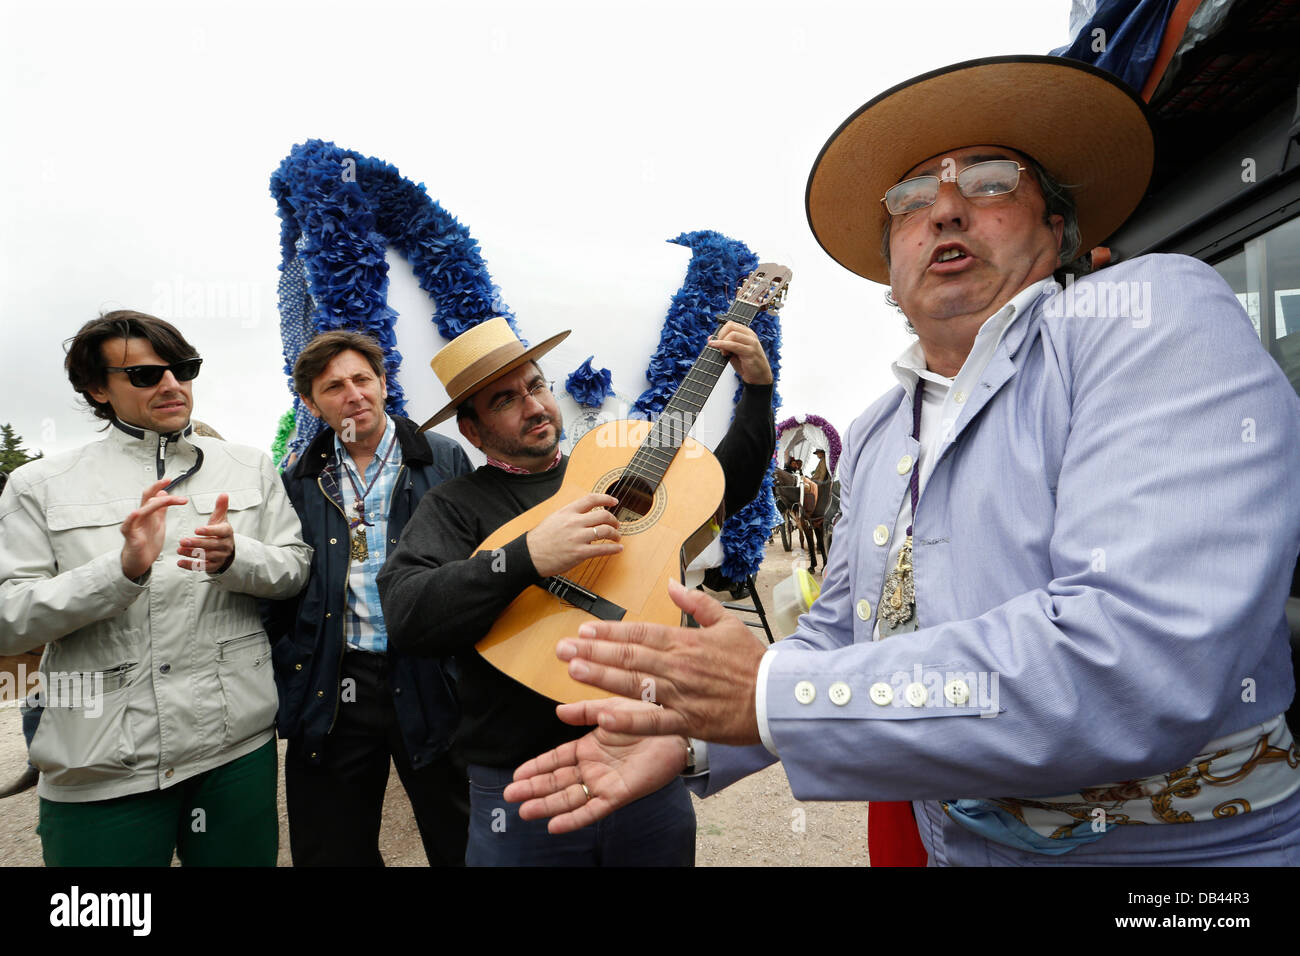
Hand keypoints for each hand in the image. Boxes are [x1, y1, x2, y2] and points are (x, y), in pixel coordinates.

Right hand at [120, 479, 187, 579]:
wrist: (140, 561)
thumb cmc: (147, 543)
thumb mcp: (159, 523)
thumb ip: (161, 510)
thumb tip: (163, 494)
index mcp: (148, 514)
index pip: (153, 496)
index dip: (159, 486)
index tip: (169, 480)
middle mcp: (140, 517)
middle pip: (147, 499)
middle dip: (157, 489)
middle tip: (170, 484)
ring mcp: (134, 525)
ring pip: (142, 509)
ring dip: (155, 503)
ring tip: (166, 499)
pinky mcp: (130, 536)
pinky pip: (129, 525)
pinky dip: (132, 518)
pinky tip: (136, 512)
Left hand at [178, 492, 234, 572]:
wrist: (228, 550)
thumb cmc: (220, 532)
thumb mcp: (221, 520)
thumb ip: (221, 507)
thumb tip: (224, 494)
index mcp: (227, 532)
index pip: (220, 531)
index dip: (209, 531)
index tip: (197, 530)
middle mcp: (225, 545)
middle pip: (211, 544)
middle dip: (197, 543)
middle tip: (183, 540)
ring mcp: (220, 556)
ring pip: (206, 556)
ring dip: (192, 553)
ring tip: (179, 549)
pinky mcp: (213, 566)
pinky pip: (202, 567)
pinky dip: (191, 565)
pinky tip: (180, 562)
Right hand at [504, 698, 688, 832]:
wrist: (676, 730)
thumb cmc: (647, 716)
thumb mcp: (610, 708)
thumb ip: (584, 711)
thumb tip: (558, 712)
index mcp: (589, 747)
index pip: (555, 760)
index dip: (536, 767)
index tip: (516, 774)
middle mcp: (593, 767)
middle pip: (557, 781)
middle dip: (533, 789)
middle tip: (510, 796)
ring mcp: (604, 782)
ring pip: (569, 798)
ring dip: (547, 805)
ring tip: (524, 811)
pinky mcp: (619, 795)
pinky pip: (593, 810)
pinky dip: (574, 819)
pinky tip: (555, 826)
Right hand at [525, 492, 621, 577]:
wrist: (529, 555)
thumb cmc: (539, 539)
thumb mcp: (554, 519)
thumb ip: (570, 516)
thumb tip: (585, 517)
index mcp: (567, 512)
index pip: (591, 499)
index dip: (606, 498)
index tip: (614, 501)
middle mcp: (574, 522)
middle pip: (603, 515)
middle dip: (614, 520)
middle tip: (616, 525)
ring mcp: (577, 537)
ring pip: (605, 530)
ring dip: (615, 534)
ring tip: (617, 538)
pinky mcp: (579, 552)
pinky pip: (602, 549)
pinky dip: (613, 549)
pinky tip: (618, 549)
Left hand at [557, 578, 765, 744]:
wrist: (775, 698)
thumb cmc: (752, 661)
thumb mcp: (727, 622)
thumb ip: (696, 602)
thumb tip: (672, 583)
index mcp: (686, 641)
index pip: (640, 633)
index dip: (610, 631)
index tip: (583, 629)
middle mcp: (678, 666)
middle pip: (629, 656)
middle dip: (592, 651)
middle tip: (562, 648)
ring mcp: (681, 695)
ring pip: (634, 685)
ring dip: (601, 678)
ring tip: (573, 670)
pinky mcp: (687, 722)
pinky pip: (653, 721)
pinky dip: (629, 719)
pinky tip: (604, 717)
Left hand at [709, 320, 772, 384]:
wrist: (759, 377)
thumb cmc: (746, 365)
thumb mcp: (733, 352)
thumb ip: (724, 344)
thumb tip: (710, 338)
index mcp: (747, 333)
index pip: (730, 324)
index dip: (721, 332)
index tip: (717, 342)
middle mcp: (750, 336)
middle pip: (730, 327)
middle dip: (720, 336)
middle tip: (719, 347)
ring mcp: (752, 343)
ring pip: (732, 335)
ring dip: (723, 343)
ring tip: (724, 354)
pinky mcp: (750, 352)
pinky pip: (734, 345)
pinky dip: (723, 346)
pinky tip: (719, 350)